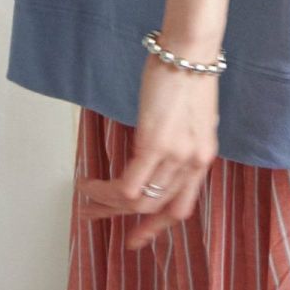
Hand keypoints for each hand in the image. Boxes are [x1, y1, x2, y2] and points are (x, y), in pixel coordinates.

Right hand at [75, 41, 220, 249]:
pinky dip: (104, 190)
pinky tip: (88, 184)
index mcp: (202, 158)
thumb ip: (178, 141)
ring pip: (139, 201)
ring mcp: (176, 156)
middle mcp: (192, 163)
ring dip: (107, 205)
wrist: (189, 50)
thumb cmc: (187, 72)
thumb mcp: (190, 117)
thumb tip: (158, 150)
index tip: (136, 238)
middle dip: (121, 219)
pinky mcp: (156, 144)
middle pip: (155, 208)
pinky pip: (128, 185)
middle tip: (95, 216)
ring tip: (86, 200)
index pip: (181, 207)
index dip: (157, 227)